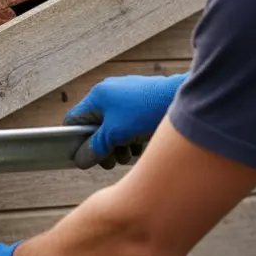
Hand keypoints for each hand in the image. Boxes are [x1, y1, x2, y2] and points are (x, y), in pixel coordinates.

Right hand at [65, 73, 187, 169]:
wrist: (181, 98)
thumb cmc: (145, 111)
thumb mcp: (114, 134)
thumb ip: (94, 148)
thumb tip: (80, 160)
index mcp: (98, 96)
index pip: (74, 120)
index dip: (75, 141)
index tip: (84, 157)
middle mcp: (110, 93)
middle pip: (94, 127)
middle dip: (101, 148)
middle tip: (111, 162)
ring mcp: (128, 96)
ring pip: (113, 128)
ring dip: (118, 146)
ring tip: (129, 155)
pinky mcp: (143, 102)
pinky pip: (128, 124)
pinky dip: (131, 137)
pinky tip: (141, 146)